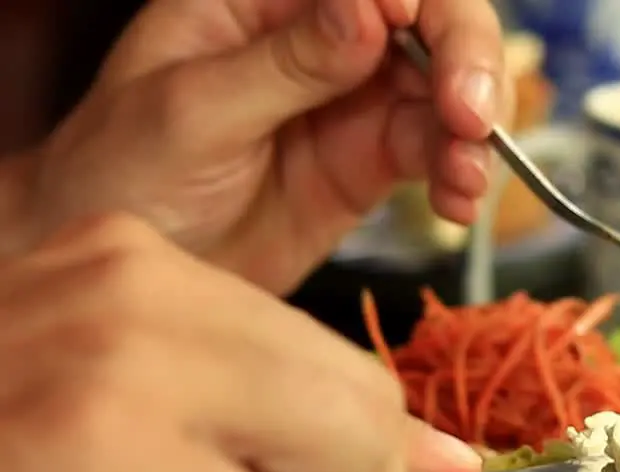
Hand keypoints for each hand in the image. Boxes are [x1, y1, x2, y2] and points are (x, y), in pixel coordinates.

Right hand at [0, 213, 480, 471]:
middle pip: (361, 410)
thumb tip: (447, 460)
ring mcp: (115, 356)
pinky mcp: (90, 443)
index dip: (383, 462)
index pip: (342, 363)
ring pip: (334, 467)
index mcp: (147, 270)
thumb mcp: (145, 432)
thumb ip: (285, 431)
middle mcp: (136, 286)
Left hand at [30, 0, 507, 294]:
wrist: (127, 271)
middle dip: (464, 61)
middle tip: (470, 115)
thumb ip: (284, 65)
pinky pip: (436, 154)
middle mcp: (320, 38)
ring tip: (464, 176)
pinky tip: (457, 199)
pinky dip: (460, 175)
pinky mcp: (371, 162)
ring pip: (445, 91)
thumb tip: (368, 15)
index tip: (413, 33)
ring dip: (472, 130)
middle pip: (427, 22)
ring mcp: (351, 101)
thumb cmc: (120, 176)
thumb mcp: (190, 111)